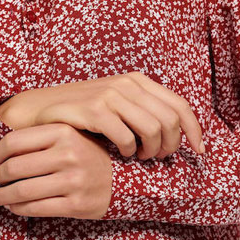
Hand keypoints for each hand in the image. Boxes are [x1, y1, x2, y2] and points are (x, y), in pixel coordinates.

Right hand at [0, 71, 203, 159]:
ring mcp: (110, 95)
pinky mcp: (94, 110)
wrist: (40, 109)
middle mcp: (127, 84)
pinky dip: (129, 151)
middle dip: (171, 146)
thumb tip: (177, 135)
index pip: (180, 104)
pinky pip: (127, 138)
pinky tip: (122, 155)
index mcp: (137, 81)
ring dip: (151, 152)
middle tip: (159, 159)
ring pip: (153, 130)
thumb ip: (143, 111)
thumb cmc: (82, 112)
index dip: (194, 130)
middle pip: (171, 120)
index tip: (198, 150)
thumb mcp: (116, 104)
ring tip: (140, 158)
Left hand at [0, 124, 112, 218]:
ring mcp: (73, 180)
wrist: (121, 179)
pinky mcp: (76, 204)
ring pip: (22, 190)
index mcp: (63, 131)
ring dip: (2, 195)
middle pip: (14, 167)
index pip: (14, 141)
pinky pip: (35, 208)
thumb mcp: (69, 136)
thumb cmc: (87, 156)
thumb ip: (40, 138)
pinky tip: (13, 205)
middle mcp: (68, 154)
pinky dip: (17, 208)